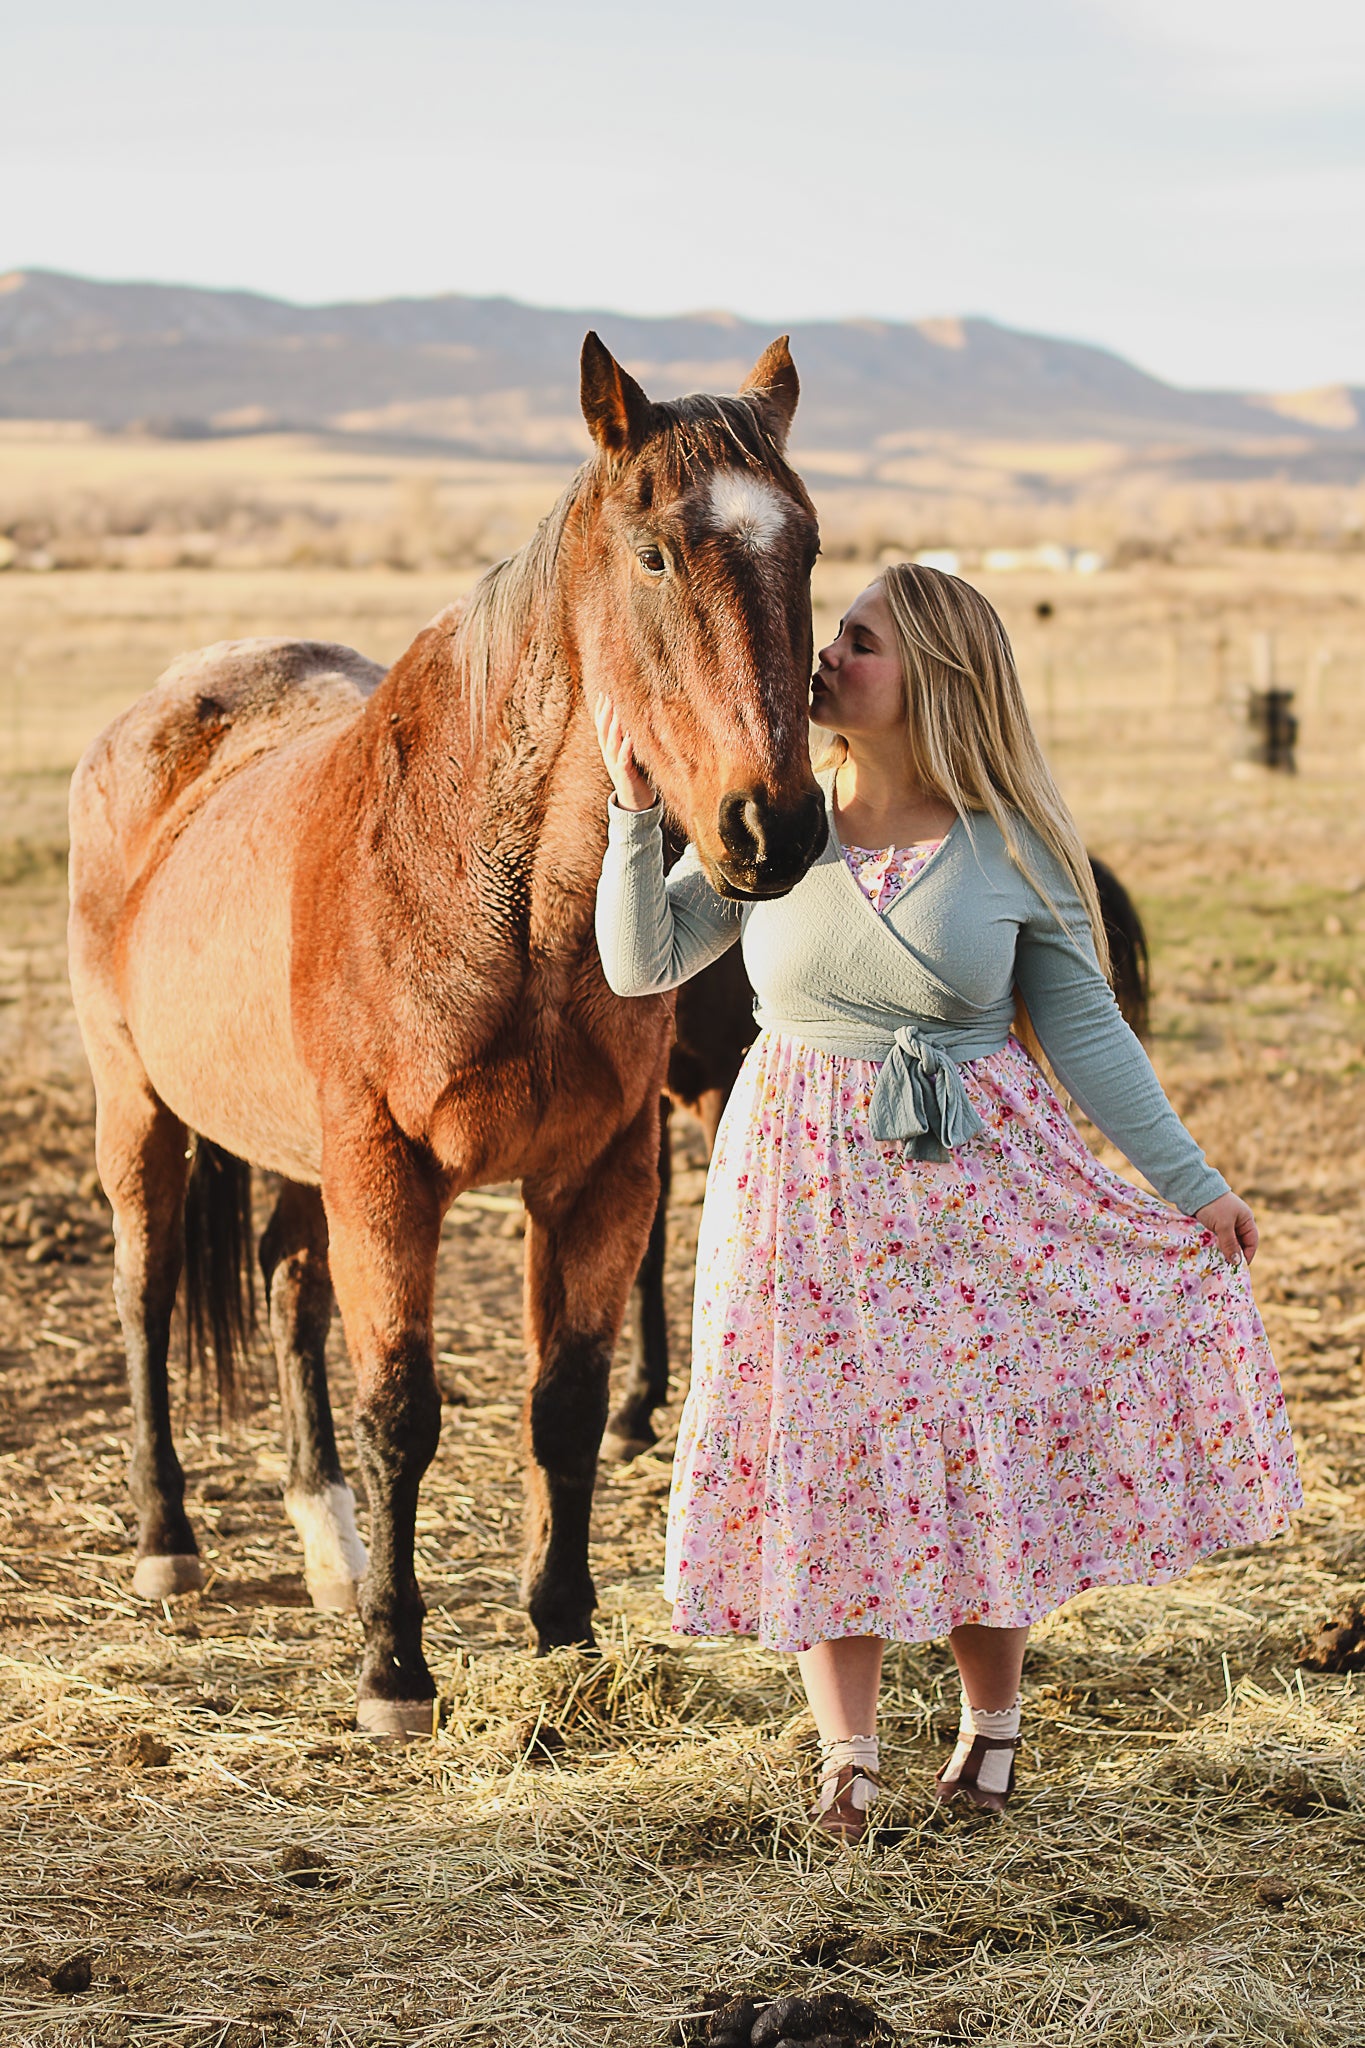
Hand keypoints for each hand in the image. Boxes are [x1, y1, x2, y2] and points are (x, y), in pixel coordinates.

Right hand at [593, 696, 655, 811]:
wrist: (635, 801)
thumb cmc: (634, 775)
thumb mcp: (628, 754)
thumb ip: (627, 739)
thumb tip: (634, 719)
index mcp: (609, 749)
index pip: (601, 727)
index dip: (600, 711)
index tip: (603, 694)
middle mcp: (609, 755)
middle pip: (603, 732)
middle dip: (605, 714)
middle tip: (608, 698)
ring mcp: (615, 764)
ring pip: (611, 744)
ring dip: (614, 728)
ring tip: (616, 714)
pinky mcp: (625, 774)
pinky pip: (624, 760)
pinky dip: (626, 748)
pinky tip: (630, 738)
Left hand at [1195, 1191, 1257, 1265]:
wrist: (1194, 1189)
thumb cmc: (1213, 1206)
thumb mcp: (1224, 1225)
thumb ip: (1230, 1243)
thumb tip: (1237, 1261)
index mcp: (1246, 1220)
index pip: (1251, 1241)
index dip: (1247, 1255)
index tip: (1239, 1268)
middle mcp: (1237, 1222)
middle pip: (1239, 1243)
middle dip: (1234, 1254)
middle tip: (1227, 1268)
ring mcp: (1224, 1222)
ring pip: (1227, 1241)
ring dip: (1223, 1251)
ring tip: (1218, 1263)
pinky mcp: (1212, 1223)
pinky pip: (1217, 1238)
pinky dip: (1215, 1245)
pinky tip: (1210, 1253)